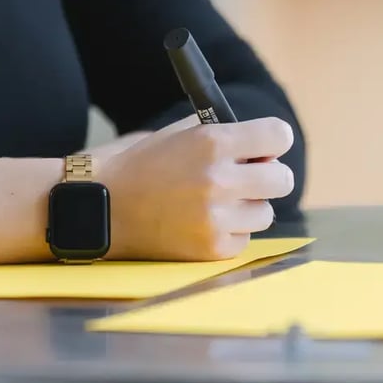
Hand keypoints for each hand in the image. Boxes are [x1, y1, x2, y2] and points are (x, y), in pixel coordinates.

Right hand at [99, 116, 295, 260]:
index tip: (264, 148)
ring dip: (248, 208)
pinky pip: (244, 239)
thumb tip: (266, 145)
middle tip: (247, 178)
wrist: (98, 208)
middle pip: (283, 179)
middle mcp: (218, 180)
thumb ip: (225, 134)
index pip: (279, 136)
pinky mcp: (211, 249)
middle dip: (267, 177)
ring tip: (216, 203)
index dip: (272, 141)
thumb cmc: (141, 165)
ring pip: (266, 212)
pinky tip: (202, 223)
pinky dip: (230, 232)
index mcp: (212, 142)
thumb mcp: (180, 133)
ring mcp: (215, 218)